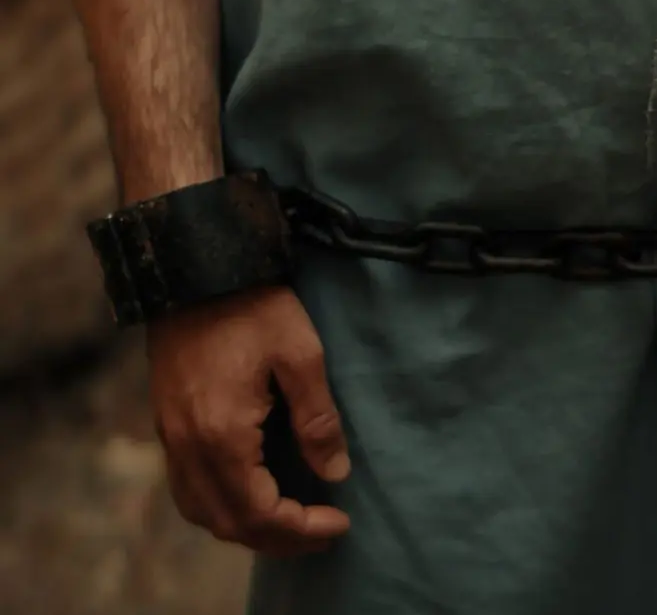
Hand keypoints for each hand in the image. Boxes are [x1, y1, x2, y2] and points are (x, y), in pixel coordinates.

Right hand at [148, 286, 350, 554]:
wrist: (195, 268)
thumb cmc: (253, 305)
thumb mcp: (301, 354)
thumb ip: (318, 419)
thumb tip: (335, 472)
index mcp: (222, 434)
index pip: (260, 511)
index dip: (302, 528)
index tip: (340, 521)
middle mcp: (188, 445)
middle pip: (229, 522)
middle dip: (280, 538)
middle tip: (323, 532)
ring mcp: (171, 436)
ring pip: (202, 511)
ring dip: (248, 528)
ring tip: (293, 523)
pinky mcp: (167, 423)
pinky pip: (187, 489)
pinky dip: (221, 507)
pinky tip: (252, 496)